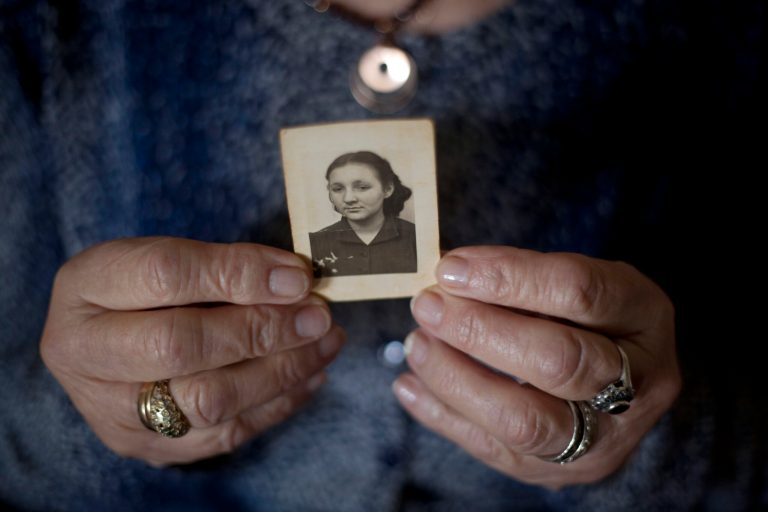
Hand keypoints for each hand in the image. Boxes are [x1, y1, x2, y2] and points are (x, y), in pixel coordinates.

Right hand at [40, 237, 344, 464]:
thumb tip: (296, 281)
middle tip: (318, 315)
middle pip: (181, 347)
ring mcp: (115, 412)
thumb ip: (223, 265)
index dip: (239, 274)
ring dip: (283, 370)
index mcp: (85, 288)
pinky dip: (279, 402)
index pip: (164, 274)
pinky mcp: (151, 448)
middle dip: (263, 330)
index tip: (297, 276)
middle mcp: (85, 355)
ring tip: (326, 341)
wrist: (106, 345)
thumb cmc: (145, 289)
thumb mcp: (168, 255)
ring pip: (208, 402)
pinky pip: (225, 433)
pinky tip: (311, 373)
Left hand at [393, 246, 679, 487]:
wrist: (619, 380)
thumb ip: (523, 277)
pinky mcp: (561, 470)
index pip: (579, 292)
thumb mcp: (575, 280)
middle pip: (557, 361)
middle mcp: (639, 384)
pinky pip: (495, 451)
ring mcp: (604, 438)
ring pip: (525, 420)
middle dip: (479, 331)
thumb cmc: (586, 316)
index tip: (451, 268)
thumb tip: (451, 275)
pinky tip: (409, 386)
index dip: (509, 278)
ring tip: (416, 345)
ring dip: (455, 379)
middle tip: (427, 306)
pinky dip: (443, 416)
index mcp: (643, 316)